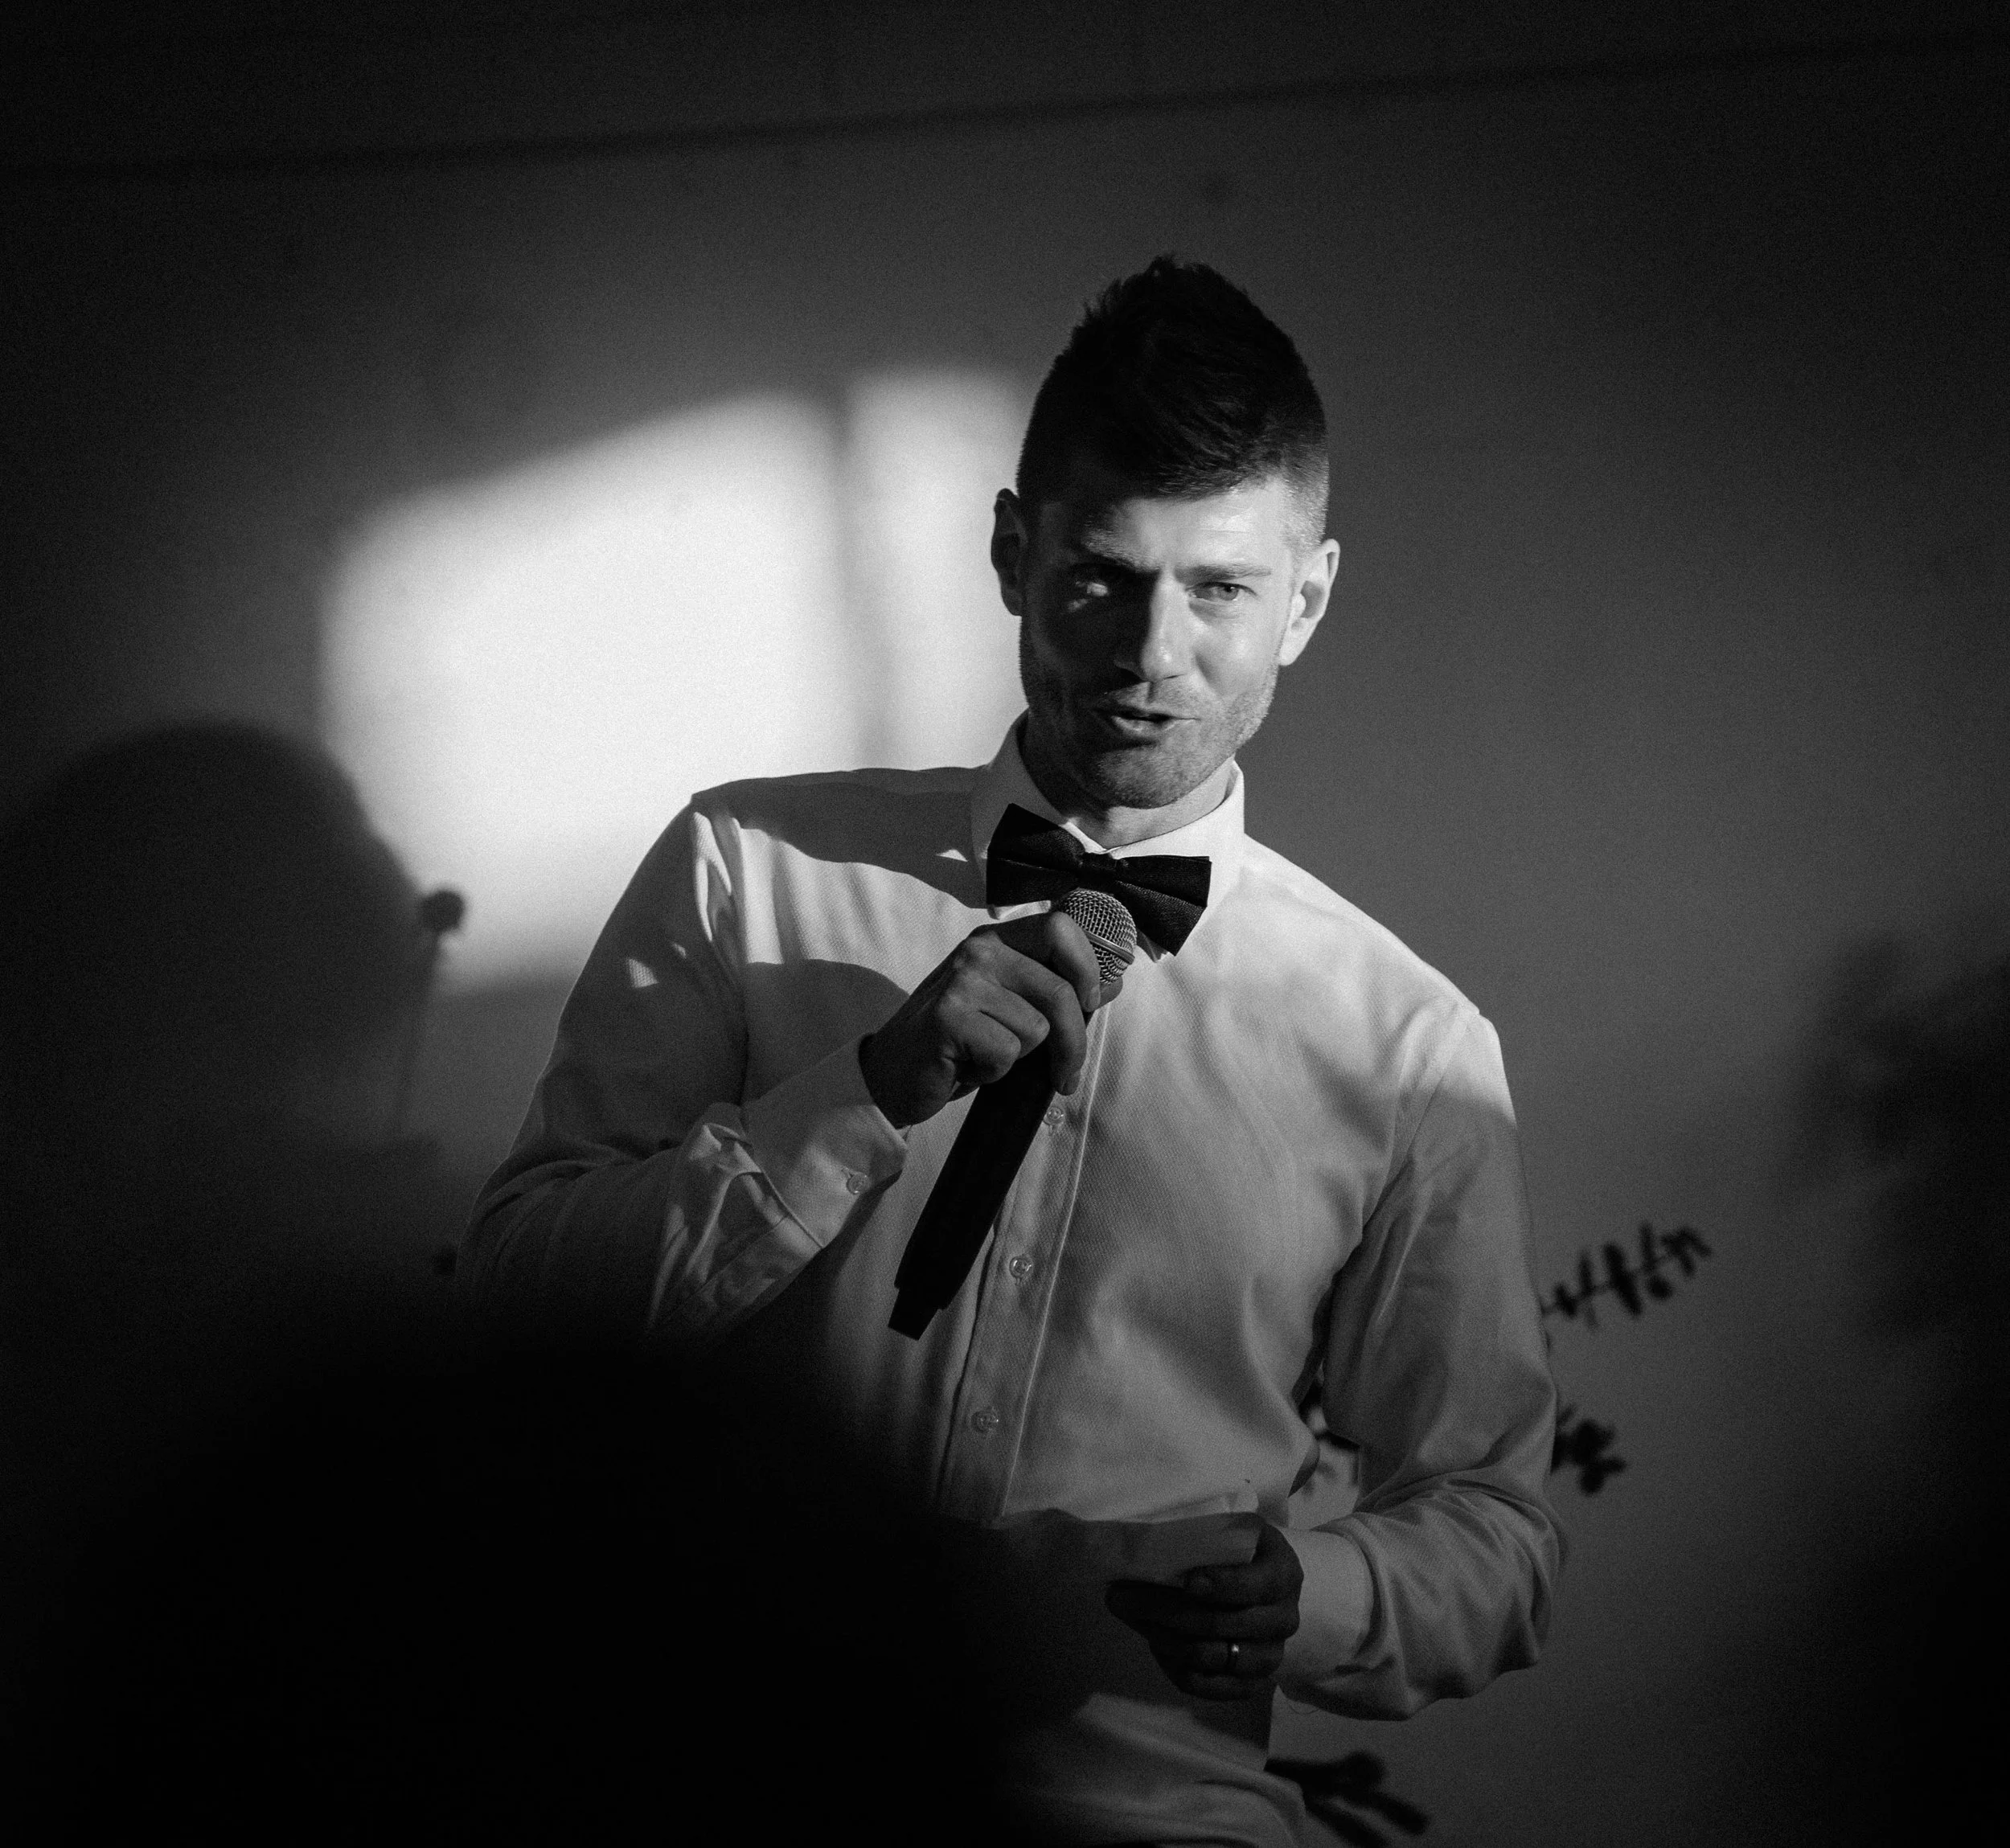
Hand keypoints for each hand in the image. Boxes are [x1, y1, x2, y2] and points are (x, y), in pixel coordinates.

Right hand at [859, 912, 1119, 1128]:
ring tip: (988, 1057)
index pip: (1062, 928)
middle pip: (1059, 991)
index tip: (1089, 1005)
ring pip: (1036, 1028)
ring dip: (1021, 1059)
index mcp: (997, 939)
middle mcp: (979, 950)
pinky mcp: (948, 1018)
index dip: (1088, 968)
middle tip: (1065, 1073)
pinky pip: (1006, 1052)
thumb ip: (1054, 990)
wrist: (894, 1072)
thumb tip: (1115, 983)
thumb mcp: (1009, 1006)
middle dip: (1073, 1041)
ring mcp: (962, 981)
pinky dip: (994, 1072)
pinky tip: (968, 1066)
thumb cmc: (960, 1041)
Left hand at [1104, 1519, 1302, 1700]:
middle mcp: (1283, 1619)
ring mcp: (1269, 1655)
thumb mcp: (1233, 1530)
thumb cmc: (1239, 1552)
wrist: (1264, 1585)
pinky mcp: (1251, 1683)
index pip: (1253, 1585)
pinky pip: (1209, 1687)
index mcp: (1283, 1573)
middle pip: (1220, 1624)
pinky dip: (1176, 1668)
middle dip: (1164, 1610)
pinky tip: (1157, 1645)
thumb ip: (1204, 1535)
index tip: (1186, 1581)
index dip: (1221, 1585)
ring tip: (1133, 1618)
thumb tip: (1148, 1540)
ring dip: (1163, 1638)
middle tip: (1120, 1596)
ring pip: (1209, 1657)